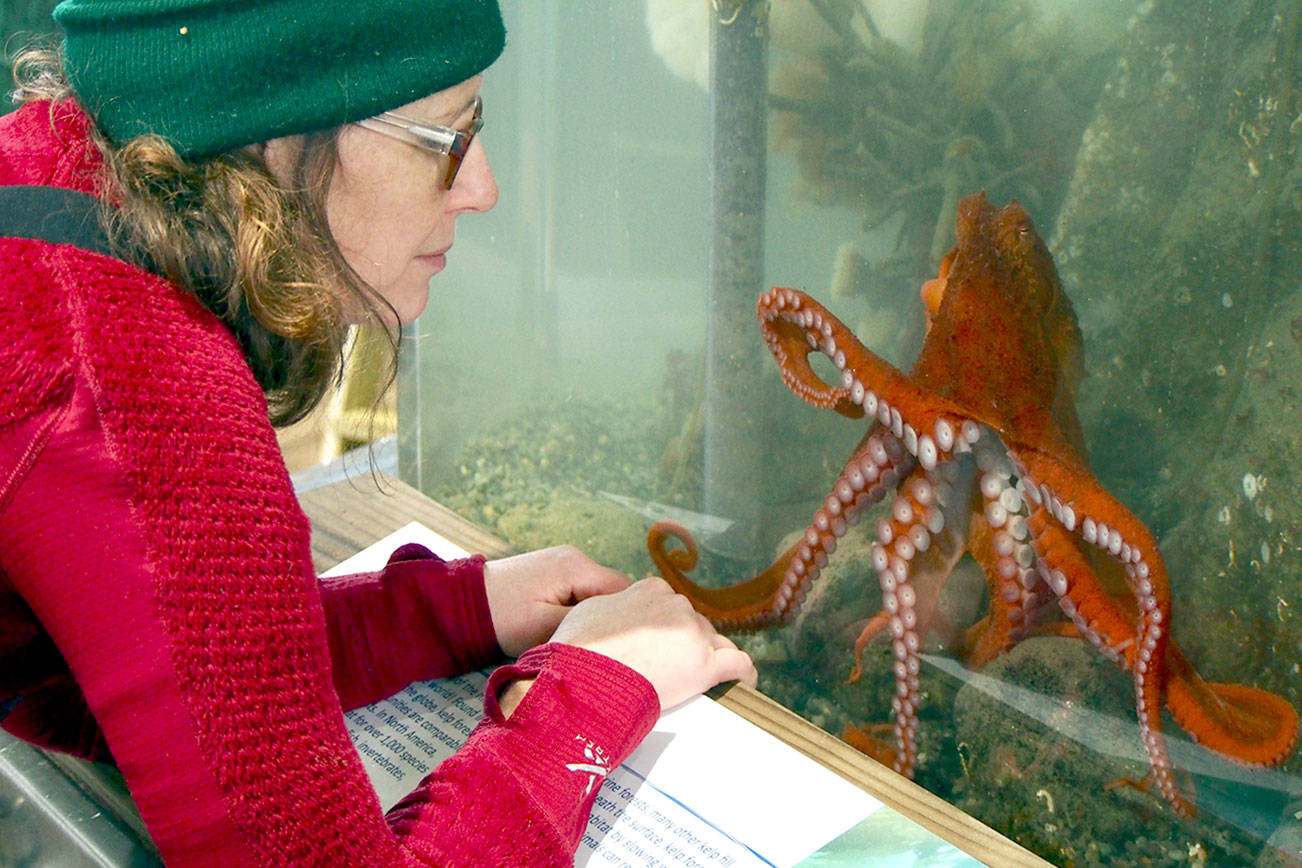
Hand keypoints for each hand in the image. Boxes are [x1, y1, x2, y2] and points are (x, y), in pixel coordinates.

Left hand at [483, 545, 631, 656]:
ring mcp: (564, 561)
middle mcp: (576, 557)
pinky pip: (580, 590)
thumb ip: (586, 624)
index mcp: (578, 567)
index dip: (627, 619)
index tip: (622, 646)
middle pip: (613, 591)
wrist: (460, 602)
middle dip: (610, 618)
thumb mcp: (546, 627)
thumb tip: (617, 628)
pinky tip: (566, 627)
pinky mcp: (552, 571)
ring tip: (581, 639)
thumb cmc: (502, 618)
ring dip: (592, 615)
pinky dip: (579, 609)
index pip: (625, 591)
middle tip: (600, 647)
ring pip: (597, 593)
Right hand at [549, 576, 757, 710]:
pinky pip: (739, 664)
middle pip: (695, 626)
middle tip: (670, 671)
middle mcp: (676, 606)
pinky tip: (741, 684)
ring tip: (696, 683)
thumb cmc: (578, 649)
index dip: (669, 630)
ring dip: (708, 660)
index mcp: (651, 589)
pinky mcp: (704, 664)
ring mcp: (693, 634)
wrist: (581, 678)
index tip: (664, 647)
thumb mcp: (591, 609)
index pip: (674, 607)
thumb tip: (619, 612)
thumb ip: (616, 605)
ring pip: (715, 644)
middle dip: (687, 646)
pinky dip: (743, 674)